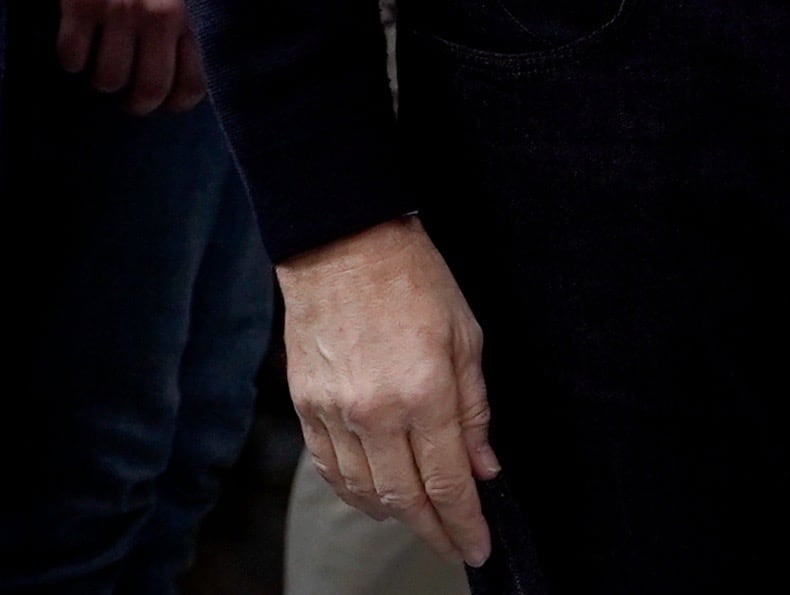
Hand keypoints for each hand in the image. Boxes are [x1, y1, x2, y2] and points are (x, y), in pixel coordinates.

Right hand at [54, 0, 200, 114]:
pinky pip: (70, 58)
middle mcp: (155, 15)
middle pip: (145, 93)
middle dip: (135, 100)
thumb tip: (186, 64)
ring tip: (103, 55)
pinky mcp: (77, 3)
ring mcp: (115, 11)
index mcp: (188, 9)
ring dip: (101, 76)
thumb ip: (189, 17)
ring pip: (105, 81)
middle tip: (128, 87)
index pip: (190, 84)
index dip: (173, 101)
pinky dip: (72, 57)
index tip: (162, 96)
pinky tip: (79, 37)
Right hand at [279, 218, 499, 567]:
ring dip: (394, 515)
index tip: (478, 547)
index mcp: (423, 393)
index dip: (464, 524)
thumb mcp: (464, 336)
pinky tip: (372, 496)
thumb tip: (483, 466)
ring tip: (419, 521)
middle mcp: (374, 413)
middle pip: (404, 499)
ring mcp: (334, 413)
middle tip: (453, 546)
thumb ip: (473, 408)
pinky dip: (353, 491)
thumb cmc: (412, 277)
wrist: (341, 241)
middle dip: (433, 532)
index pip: (447, 483)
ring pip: (363, 492)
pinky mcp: (306, 406)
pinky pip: (329, 469)